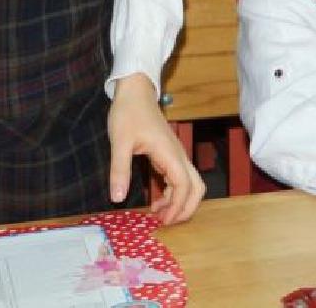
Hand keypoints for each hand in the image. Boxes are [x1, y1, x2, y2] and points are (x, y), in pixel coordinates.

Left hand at [106, 73, 205, 225]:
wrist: (136, 92)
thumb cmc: (128, 114)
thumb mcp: (119, 142)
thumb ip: (119, 170)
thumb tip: (118, 199)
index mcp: (169, 153)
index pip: (183, 185)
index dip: (177, 206)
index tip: (162, 221)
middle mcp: (178, 155)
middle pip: (197, 187)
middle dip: (187, 208)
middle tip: (166, 223)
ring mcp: (176, 155)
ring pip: (190, 183)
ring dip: (180, 202)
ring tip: (159, 215)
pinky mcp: (170, 155)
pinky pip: (179, 178)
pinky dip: (173, 193)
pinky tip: (156, 200)